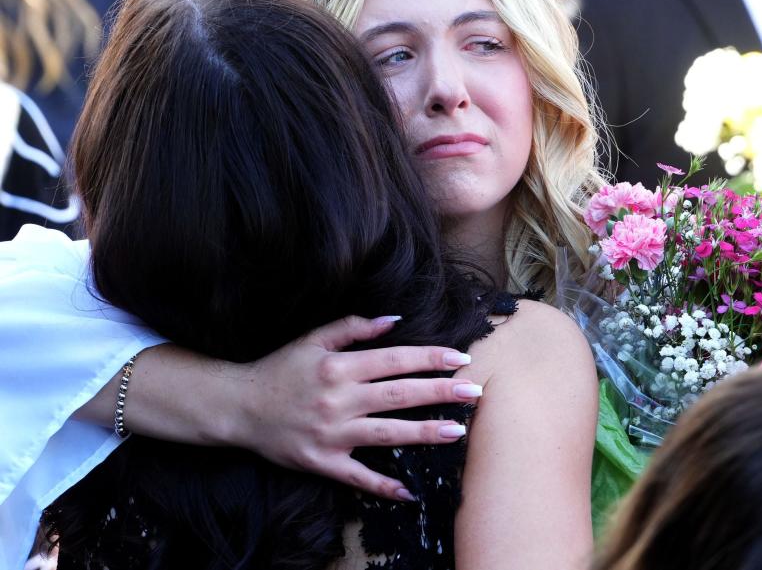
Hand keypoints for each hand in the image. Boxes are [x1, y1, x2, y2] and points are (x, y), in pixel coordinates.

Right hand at [230, 315, 479, 500]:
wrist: (238, 407)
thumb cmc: (279, 369)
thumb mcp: (312, 339)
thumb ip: (353, 327)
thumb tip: (394, 320)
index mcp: (338, 367)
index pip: (395, 360)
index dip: (430, 358)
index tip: (461, 358)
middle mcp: (338, 400)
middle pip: (399, 395)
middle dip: (440, 392)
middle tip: (474, 392)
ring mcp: (331, 434)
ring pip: (387, 434)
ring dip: (424, 433)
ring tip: (457, 431)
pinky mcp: (322, 462)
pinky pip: (357, 477)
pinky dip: (382, 486)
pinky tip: (408, 491)